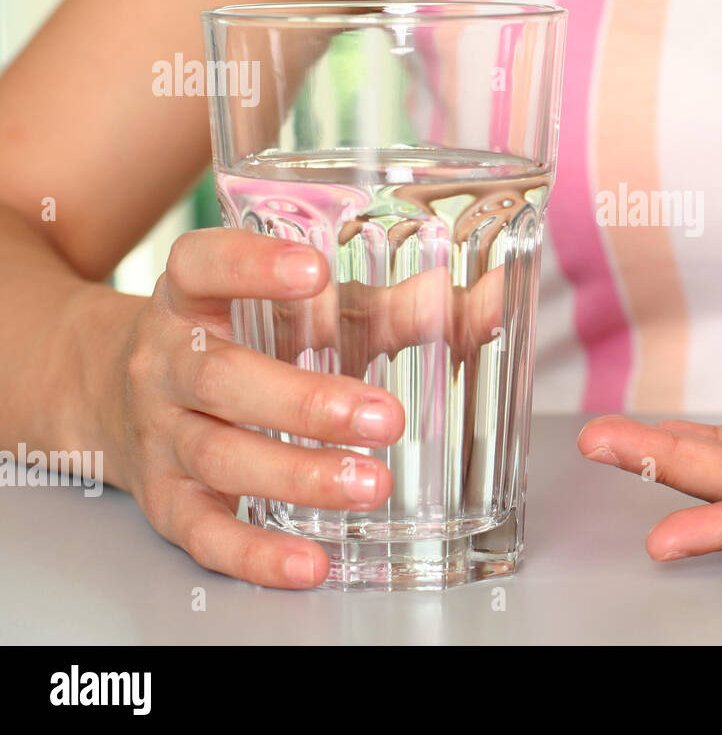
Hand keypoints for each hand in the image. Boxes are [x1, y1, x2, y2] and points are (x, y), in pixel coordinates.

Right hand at [106, 227, 502, 588]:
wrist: (119, 395)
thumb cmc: (247, 343)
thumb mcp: (308, 315)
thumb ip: (400, 307)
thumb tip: (497, 297)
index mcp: (194, 300)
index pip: (200, 266)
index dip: (250, 265)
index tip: (314, 270)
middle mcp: (167, 363)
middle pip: (220, 378)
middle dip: (304, 401)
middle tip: (383, 419)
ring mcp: (162, 435)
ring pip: (220, 458)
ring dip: (298, 476)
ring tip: (371, 485)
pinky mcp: (166, 502)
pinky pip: (205, 534)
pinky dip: (257, 553)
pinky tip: (311, 559)